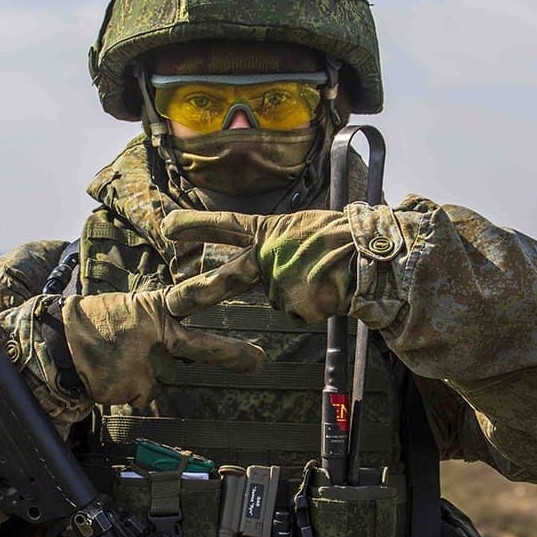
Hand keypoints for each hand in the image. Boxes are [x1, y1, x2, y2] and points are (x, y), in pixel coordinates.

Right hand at [63, 260, 263, 405]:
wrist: (55, 346)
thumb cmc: (94, 323)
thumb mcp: (130, 308)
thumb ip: (157, 321)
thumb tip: (177, 340)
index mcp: (154, 309)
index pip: (194, 295)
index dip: (226, 281)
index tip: (255, 269)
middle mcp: (155, 338)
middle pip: (199, 347)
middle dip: (231, 354)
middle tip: (259, 361)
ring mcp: (146, 367)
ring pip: (164, 376)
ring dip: (151, 373)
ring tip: (138, 370)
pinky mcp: (135, 391)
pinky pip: (143, 393)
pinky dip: (130, 387)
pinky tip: (110, 376)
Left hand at [162, 208, 356, 322]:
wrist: (370, 257)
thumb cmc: (345, 239)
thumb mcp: (305, 228)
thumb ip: (281, 244)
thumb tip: (273, 266)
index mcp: (270, 231)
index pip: (225, 226)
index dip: (194, 225)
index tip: (166, 227)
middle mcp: (267, 256)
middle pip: (225, 279)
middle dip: (196, 293)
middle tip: (173, 303)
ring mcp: (278, 282)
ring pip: (281, 297)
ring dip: (302, 292)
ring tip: (327, 276)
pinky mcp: (293, 306)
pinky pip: (300, 311)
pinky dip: (316, 305)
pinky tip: (331, 290)